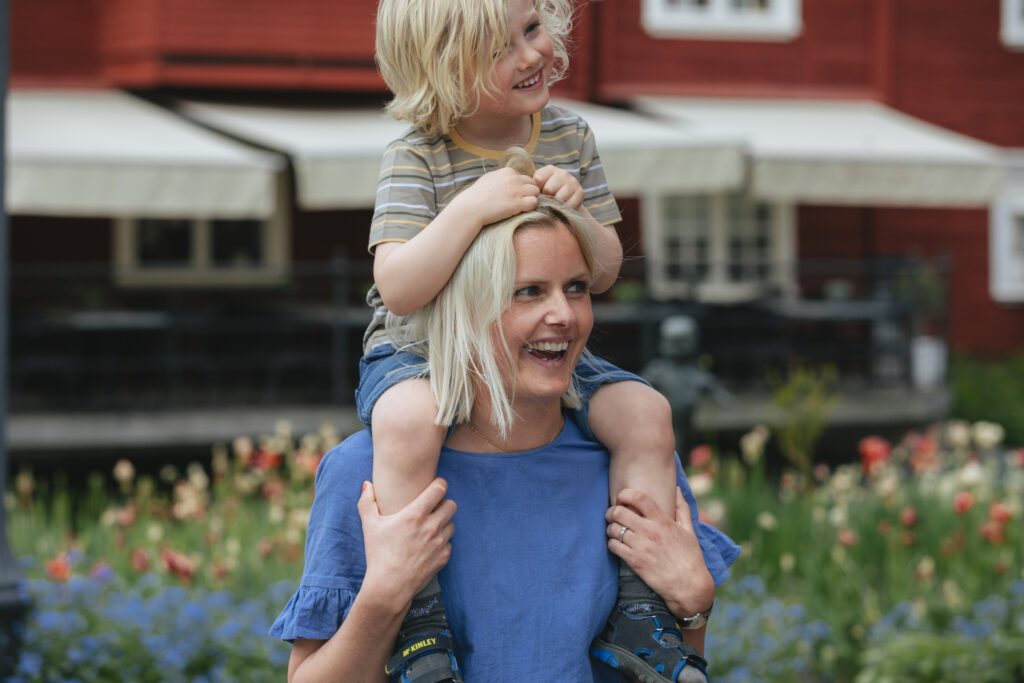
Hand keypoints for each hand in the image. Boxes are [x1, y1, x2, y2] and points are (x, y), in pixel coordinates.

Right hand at [358, 478, 456, 607]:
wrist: (389, 587)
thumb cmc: (378, 555)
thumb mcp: (369, 526)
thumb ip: (367, 502)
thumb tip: (368, 484)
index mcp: (415, 515)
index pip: (440, 488)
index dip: (438, 484)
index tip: (433, 486)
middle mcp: (431, 527)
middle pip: (452, 504)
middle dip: (443, 504)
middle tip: (432, 508)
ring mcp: (440, 543)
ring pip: (452, 524)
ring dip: (443, 523)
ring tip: (428, 528)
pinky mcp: (444, 557)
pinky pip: (449, 543)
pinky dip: (442, 543)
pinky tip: (428, 546)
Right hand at [449, 167, 539, 226]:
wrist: (471, 208)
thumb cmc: (477, 195)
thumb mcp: (489, 178)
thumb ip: (501, 176)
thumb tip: (508, 176)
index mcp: (508, 171)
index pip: (525, 177)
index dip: (522, 187)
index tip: (514, 195)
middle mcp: (514, 179)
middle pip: (533, 184)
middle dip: (529, 193)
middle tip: (520, 202)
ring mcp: (516, 191)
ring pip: (536, 192)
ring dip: (530, 199)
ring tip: (520, 207)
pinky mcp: (517, 203)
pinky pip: (534, 203)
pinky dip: (530, 207)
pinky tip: (520, 210)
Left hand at [533, 165, 583, 208]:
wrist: (564, 204)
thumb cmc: (546, 196)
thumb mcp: (537, 188)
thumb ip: (531, 187)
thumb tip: (526, 192)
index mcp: (550, 169)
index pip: (538, 179)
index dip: (536, 190)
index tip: (538, 194)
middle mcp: (563, 173)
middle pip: (549, 188)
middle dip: (546, 197)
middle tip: (548, 200)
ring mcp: (573, 181)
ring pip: (559, 197)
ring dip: (555, 204)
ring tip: (555, 204)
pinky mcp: (580, 192)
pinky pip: (569, 204)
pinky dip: (565, 209)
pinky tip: (563, 207)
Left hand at [605, 486, 714, 618]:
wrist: (690, 587)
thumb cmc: (690, 557)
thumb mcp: (689, 530)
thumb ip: (681, 508)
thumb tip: (677, 489)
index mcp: (663, 520)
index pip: (639, 497)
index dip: (625, 494)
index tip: (623, 499)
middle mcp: (650, 531)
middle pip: (619, 511)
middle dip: (612, 511)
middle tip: (613, 515)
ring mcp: (641, 546)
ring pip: (613, 529)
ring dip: (610, 528)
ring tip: (614, 531)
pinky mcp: (634, 562)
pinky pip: (613, 546)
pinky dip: (611, 544)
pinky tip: (617, 546)